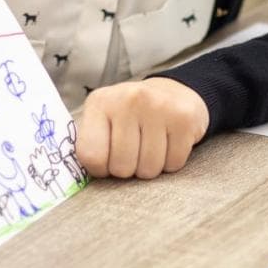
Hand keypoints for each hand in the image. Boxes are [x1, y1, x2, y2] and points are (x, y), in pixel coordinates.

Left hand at [76, 78, 209, 178]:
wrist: (173, 92)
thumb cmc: (131, 115)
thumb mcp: (102, 119)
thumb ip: (90, 143)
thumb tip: (83, 175)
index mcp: (100, 102)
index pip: (91, 156)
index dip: (100, 170)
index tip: (108, 162)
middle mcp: (128, 99)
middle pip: (121, 167)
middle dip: (128, 169)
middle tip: (134, 152)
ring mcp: (158, 106)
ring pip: (149, 169)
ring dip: (150, 168)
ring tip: (151, 147)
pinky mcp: (184, 117)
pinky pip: (173, 163)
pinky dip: (171, 162)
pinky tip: (168, 143)